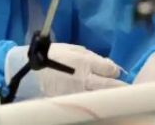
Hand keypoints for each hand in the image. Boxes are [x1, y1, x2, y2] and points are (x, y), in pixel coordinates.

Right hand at [5, 43, 126, 98]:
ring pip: (103, 98)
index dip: (115, 72)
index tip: (116, 73)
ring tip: (114, 96)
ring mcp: (79, 94)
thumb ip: (92, 57)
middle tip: (125, 89)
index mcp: (85, 63)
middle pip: (112, 86)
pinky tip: (98, 101)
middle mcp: (85, 80)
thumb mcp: (73, 50)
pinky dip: (97, 103)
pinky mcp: (73, 103)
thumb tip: (109, 65)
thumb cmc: (51, 57)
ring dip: (111, 96)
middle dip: (121, 87)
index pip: (110, 70)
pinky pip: (90, 103)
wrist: (29, 74)